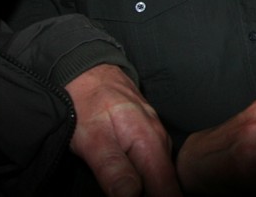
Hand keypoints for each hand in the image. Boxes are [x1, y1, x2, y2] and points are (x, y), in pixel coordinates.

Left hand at [65, 64, 180, 196]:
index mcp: (151, 144)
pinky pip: (154, 164)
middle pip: (168, 184)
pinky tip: (135, 182)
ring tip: (131, 190)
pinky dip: (147, 178)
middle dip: (155, 195)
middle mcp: (161, 141)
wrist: (89, 71)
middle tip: (126, 192)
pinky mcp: (150, 137)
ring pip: (161, 175)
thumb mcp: (94, 139)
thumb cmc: (88, 103)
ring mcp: (157, 137)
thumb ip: (113, 169)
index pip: (168, 189)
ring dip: (151, 189)